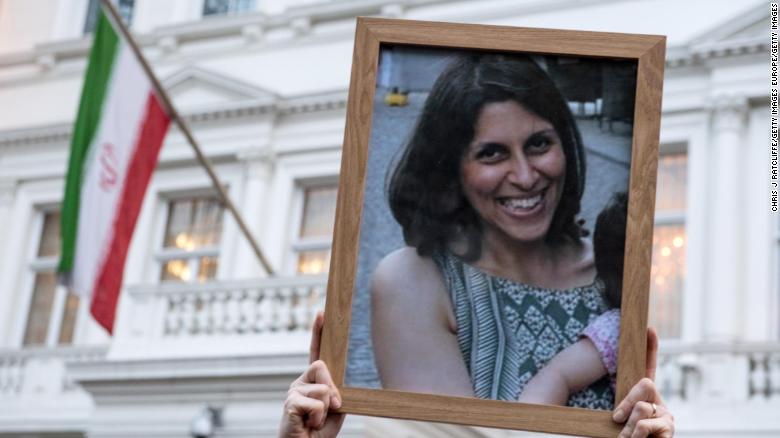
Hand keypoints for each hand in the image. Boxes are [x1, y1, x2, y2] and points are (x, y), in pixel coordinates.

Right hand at [279, 312, 344, 437]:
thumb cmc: (318, 432)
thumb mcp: (335, 410)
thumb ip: (336, 393)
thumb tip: (332, 388)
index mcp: (313, 381)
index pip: (316, 352)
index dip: (318, 332)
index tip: (321, 313)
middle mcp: (301, 382)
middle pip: (322, 367)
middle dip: (332, 388)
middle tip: (333, 407)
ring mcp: (293, 391)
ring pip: (322, 389)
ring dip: (326, 410)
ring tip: (315, 421)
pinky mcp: (290, 402)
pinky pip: (316, 404)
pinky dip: (318, 418)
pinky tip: (308, 424)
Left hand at [612, 327, 673, 437]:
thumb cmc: (625, 436)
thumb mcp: (620, 420)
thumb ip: (622, 411)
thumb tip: (617, 416)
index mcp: (646, 397)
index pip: (649, 367)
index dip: (650, 347)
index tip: (648, 327)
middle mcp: (659, 403)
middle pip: (645, 384)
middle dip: (627, 401)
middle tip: (617, 419)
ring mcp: (667, 416)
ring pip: (642, 407)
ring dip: (628, 426)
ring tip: (626, 437)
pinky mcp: (669, 430)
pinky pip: (645, 425)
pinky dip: (634, 435)